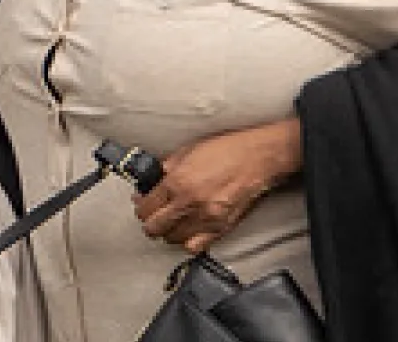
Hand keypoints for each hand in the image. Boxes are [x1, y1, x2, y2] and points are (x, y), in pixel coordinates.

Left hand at [134, 120, 301, 252]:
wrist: (258, 158)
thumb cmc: (225, 150)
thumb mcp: (187, 151)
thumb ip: (165, 169)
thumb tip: (149, 183)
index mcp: (177, 183)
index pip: (145, 207)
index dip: (140, 204)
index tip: (142, 201)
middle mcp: (189, 204)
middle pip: (154, 228)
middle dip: (149, 221)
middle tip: (153, 213)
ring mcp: (206, 219)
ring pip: (171, 239)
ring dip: (167, 231)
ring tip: (171, 220)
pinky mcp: (221, 229)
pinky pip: (194, 247)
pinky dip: (187, 241)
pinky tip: (188, 230)